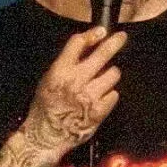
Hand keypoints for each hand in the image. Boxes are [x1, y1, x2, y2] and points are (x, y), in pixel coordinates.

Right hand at [22, 26, 126, 158]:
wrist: (46, 135)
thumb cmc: (45, 107)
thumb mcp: (48, 79)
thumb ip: (66, 63)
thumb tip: (86, 47)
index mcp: (59, 71)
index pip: (78, 43)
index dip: (92, 34)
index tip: (101, 31)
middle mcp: (76, 80)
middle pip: (102, 54)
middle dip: (114, 42)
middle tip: (121, 37)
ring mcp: (89, 96)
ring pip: (113, 74)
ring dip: (110, 74)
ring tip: (103, 80)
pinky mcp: (100, 110)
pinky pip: (114, 94)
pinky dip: (110, 95)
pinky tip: (100, 99)